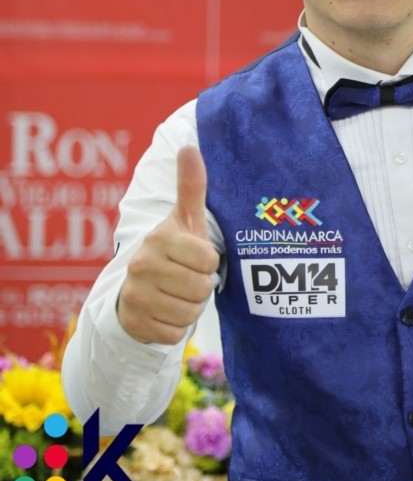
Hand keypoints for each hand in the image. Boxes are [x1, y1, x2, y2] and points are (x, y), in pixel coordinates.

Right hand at [118, 146, 219, 344]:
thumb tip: (189, 147)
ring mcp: (135, 297)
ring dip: (190, 307)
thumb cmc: (172, 251)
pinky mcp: (134, 324)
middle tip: (186, 278)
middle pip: (201, 288)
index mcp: (158, 239)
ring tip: (176, 293)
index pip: (209, 260)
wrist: (136, 290)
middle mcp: (141, 266)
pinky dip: (176, 326)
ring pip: (190, 312)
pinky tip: (165, 312)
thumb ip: (191, 186)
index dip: (208, 262)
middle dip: (200, 286)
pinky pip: (176, 333)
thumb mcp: (185, 219)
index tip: (194, 257)